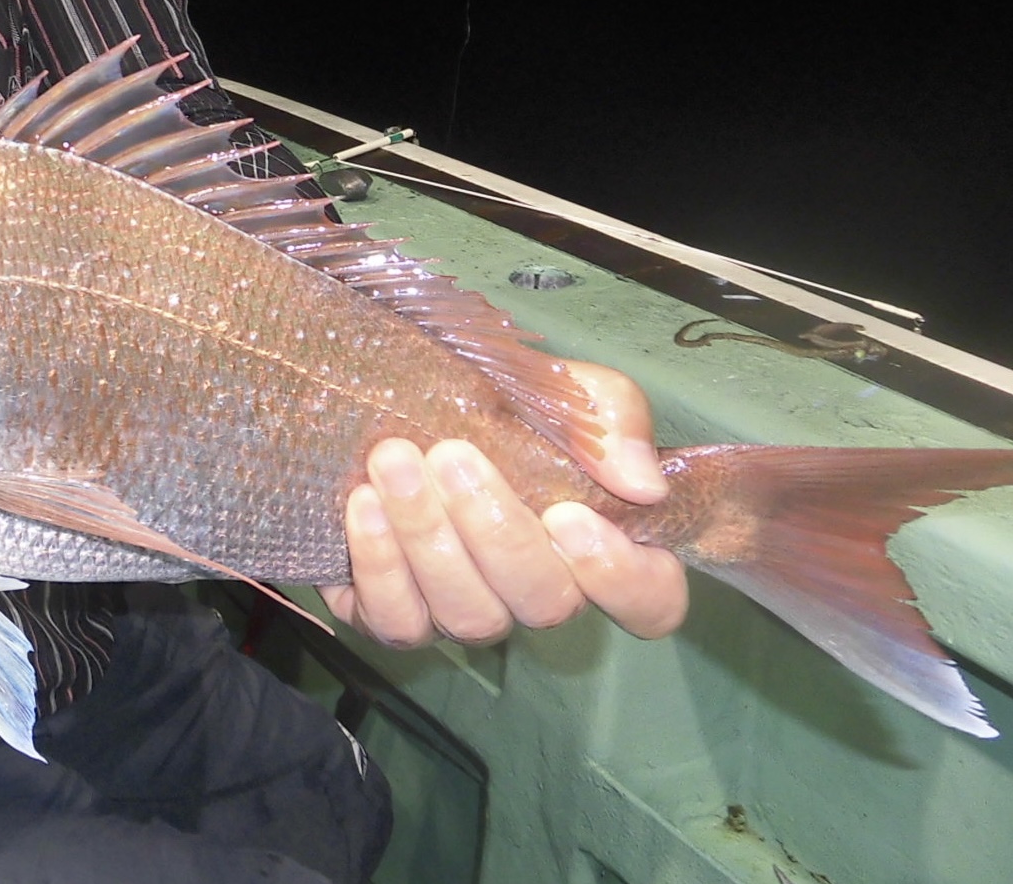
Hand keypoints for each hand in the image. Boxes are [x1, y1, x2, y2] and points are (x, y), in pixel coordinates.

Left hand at [319, 362, 687, 645]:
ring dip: (427, 539)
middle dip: (495, 531)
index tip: (568, 515)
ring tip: (394, 463)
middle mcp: (537, 595)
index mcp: (600, 551)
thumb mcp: (568, 391)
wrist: (405, 399)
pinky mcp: (397, 615)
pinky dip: (379, 565)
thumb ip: (611, 423)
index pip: (648, 602)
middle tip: (452, 456)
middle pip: (544, 605)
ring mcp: (470, 613)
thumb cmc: (506, 405)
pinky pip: (395, 620)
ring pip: (468, 616)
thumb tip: (639, 484)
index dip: (618, 577)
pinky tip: (364, 506)